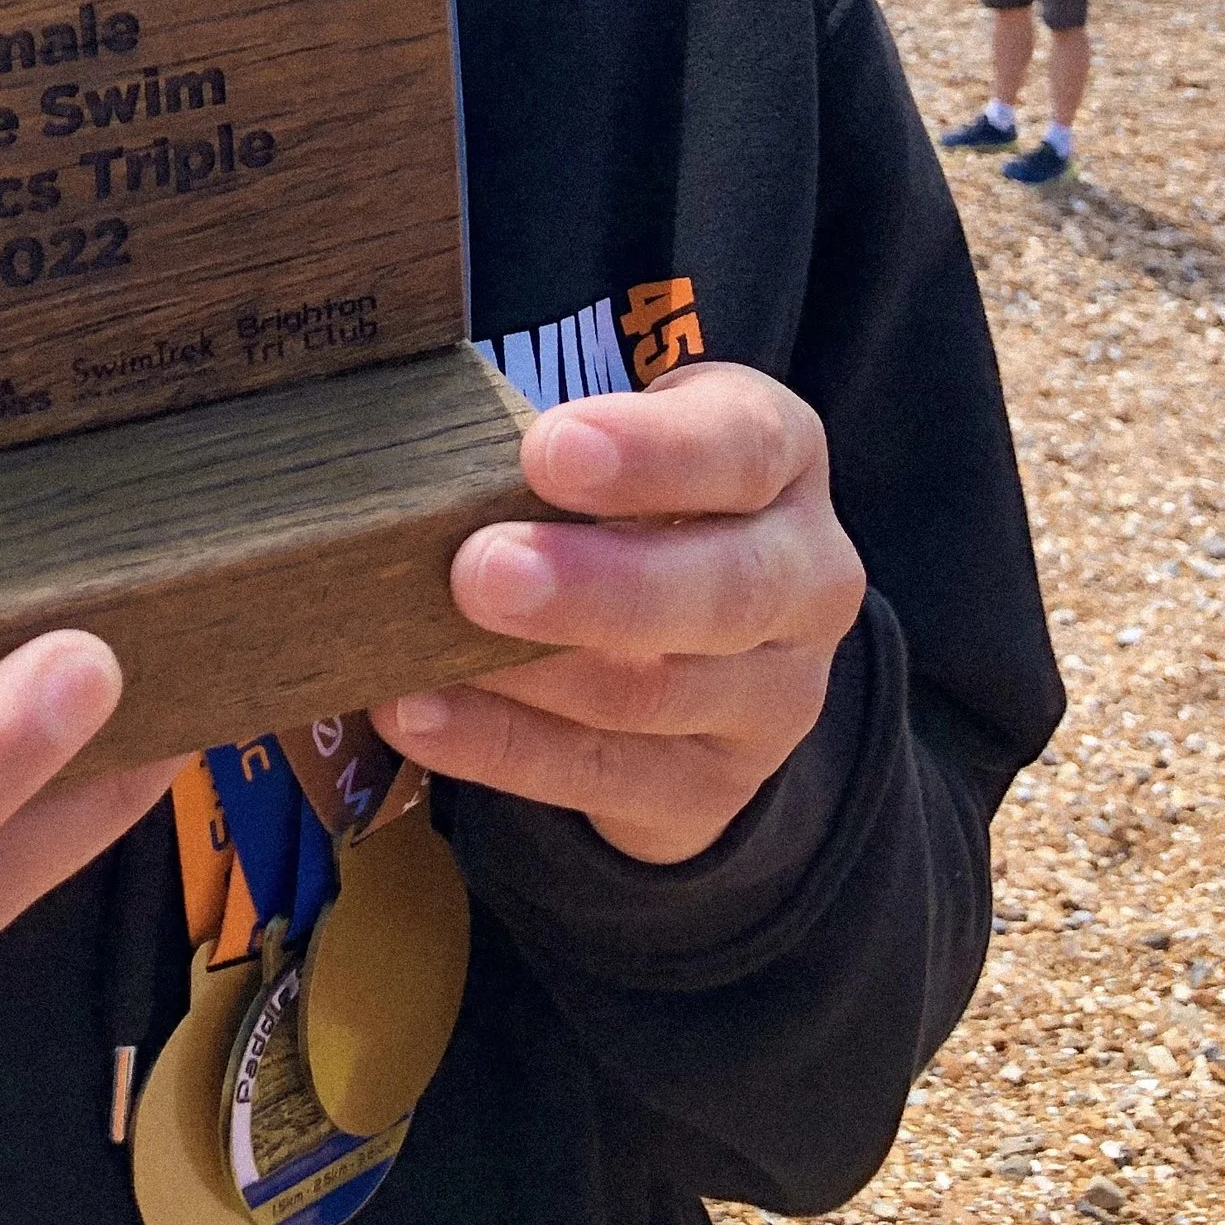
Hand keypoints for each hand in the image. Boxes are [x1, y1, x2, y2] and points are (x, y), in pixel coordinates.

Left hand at [373, 361, 864, 864]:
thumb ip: (565, 437)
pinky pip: (603, 775)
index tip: (547, 448)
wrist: (712, 640)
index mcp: (785, 462)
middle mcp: (805, 580)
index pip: (745, 449)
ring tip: (428, 651)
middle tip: (480, 568)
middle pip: (723, 591)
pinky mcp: (713, 787)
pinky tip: (419, 713)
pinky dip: (500, 746)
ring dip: (535, 674)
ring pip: (659, 695)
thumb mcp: (634, 437)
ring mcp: (772, 698)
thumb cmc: (638, 496)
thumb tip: (438, 442)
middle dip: (596, 584)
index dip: (651, 453)